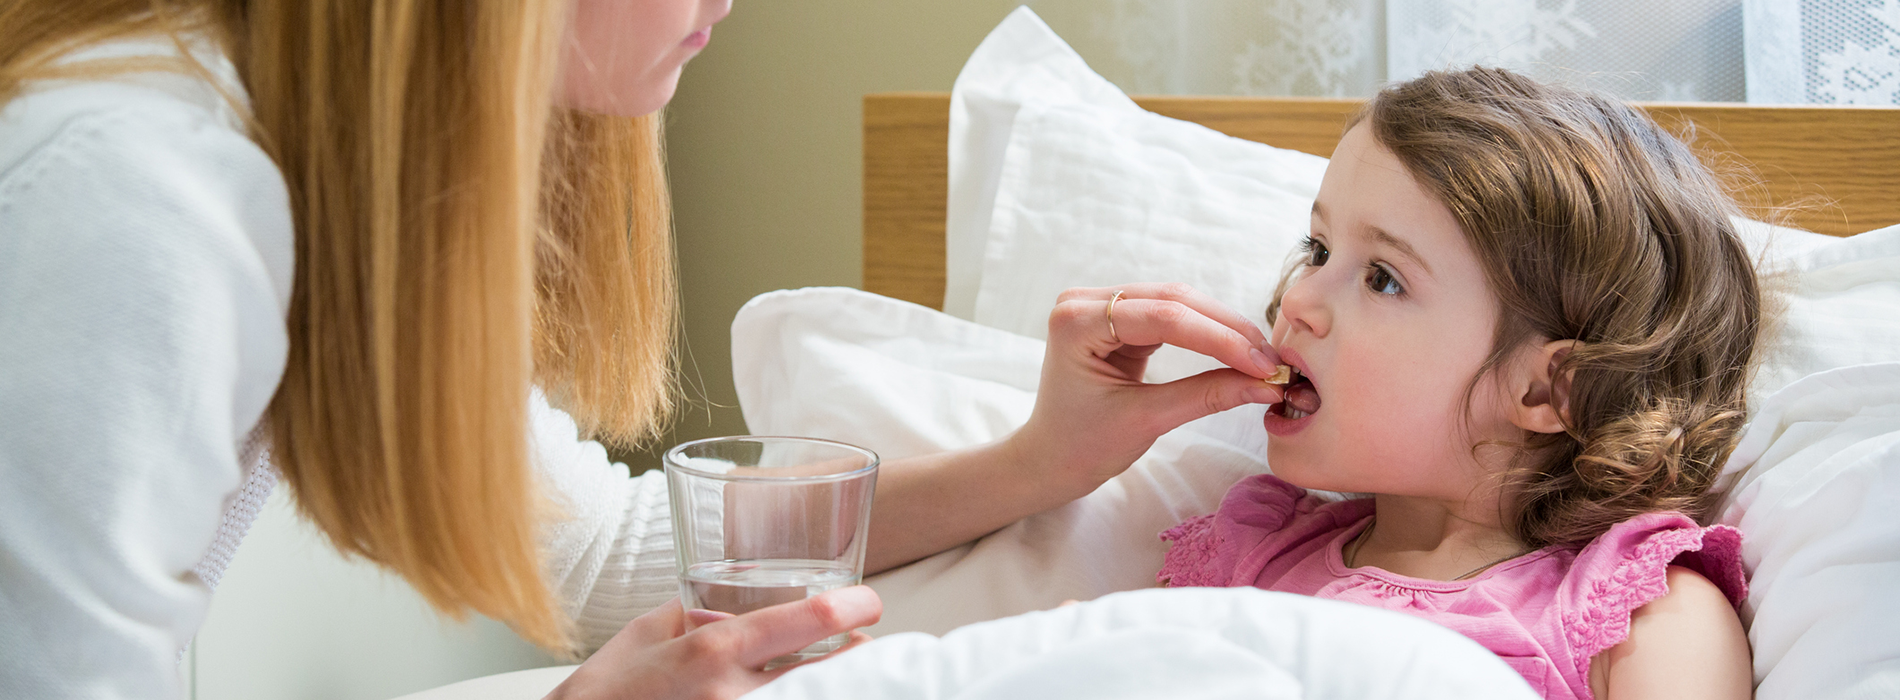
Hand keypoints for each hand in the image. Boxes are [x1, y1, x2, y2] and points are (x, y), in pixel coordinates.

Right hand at [545, 586, 880, 699]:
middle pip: (833, 675)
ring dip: (836, 687)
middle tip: (865, 651)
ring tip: (841, 675)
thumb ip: (694, 611)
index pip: (809, 619)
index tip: (868, 604)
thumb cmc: (604, 691)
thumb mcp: (647, 634)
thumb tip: (729, 599)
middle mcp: (733, 696)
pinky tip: (809, 693)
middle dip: (860, 660)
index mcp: (714, 652)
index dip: (855, 607)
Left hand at [1008, 283, 1282, 499]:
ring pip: (1178, 303)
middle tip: (1273, 362)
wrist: (1050, 459)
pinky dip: (1206, 333)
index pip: (1163, 318)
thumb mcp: (1146, 420)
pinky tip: (1237, 351)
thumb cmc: (1083, 445)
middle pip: (1173, 300)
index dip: (1220, 339)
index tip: (1264, 365)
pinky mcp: (1117, 317)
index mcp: (1076, 323)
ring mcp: (1100, 304)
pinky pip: (1171, 315)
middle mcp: (1084, 301)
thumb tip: (1266, 384)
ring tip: (1262, 359)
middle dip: (1228, 331)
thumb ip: (1206, 396)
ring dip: (1223, 329)